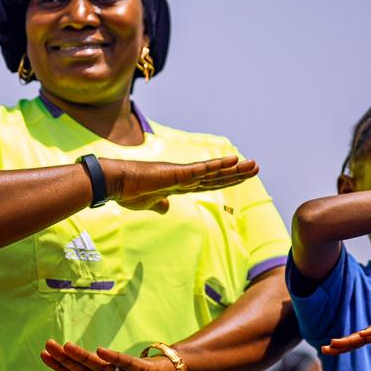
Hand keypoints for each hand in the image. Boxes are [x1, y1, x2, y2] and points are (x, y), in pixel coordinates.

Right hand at [101, 156, 256, 213]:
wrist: (114, 183)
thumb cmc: (128, 192)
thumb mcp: (149, 203)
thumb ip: (159, 205)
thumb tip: (166, 208)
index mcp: (179, 185)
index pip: (208, 183)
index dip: (226, 180)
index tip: (241, 177)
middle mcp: (184, 177)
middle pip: (216, 176)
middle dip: (237, 173)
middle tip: (256, 166)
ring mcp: (181, 174)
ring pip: (213, 171)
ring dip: (233, 169)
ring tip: (252, 164)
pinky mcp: (175, 173)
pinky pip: (200, 170)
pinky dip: (216, 166)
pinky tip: (230, 161)